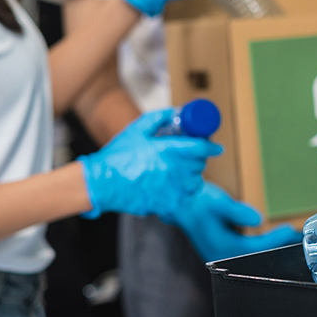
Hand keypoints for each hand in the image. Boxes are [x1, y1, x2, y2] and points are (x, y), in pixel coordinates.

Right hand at [78, 109, 221, 218]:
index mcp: (166, 151)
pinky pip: (184, 198)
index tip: (217, 147)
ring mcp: (169, 189)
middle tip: (193, 157)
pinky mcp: (165, 204)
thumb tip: (175, 112)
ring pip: (194, 182)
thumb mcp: (136, 131)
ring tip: (183, 172)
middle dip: (199, 160)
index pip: (200, 148)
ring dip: (193, 176)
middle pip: (199, 165)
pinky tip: (175, 187)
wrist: (100, 183)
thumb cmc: (116, 157)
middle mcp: (172, 171)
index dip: (211, 147)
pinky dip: (183, 193)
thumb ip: (157, 119)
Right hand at [161, 182, 301, 261]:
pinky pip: (248, 249)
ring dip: (271, 245)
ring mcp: (223, 253)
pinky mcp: (224, 247)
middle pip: (256, 255)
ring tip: (290, 235)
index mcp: (220, 248)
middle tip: (296, 236)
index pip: (254, 249)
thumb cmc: (197, 201)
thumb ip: (237, 211)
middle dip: (277, 246)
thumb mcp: (217, 202)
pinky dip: (262, 243)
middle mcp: (222, 255)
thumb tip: (259, 219)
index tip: (289, 230)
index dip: (274, 241)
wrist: (180, 203)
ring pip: (253, 254)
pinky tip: (273, 235)